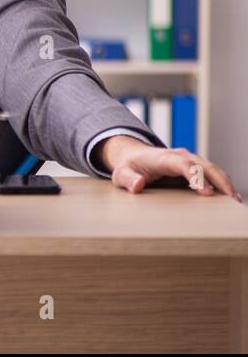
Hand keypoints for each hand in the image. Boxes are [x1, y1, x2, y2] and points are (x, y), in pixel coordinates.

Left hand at [98, 135, 241, 200]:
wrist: (132, 156)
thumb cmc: (128, 167)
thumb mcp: (121, 174)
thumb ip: (128, 179)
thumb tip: (139, 185)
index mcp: (164, 158)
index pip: (184, 164)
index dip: (196, 177)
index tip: (206, 192)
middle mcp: (180, 156)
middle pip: (204, 165)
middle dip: (219, 181)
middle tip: (231, 199)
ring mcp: (189, 161)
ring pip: (212, 169)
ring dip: (225, 183)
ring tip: (236, 201)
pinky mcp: (194, 168)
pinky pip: (211, 174)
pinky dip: (222, 183)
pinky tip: (231, 197)